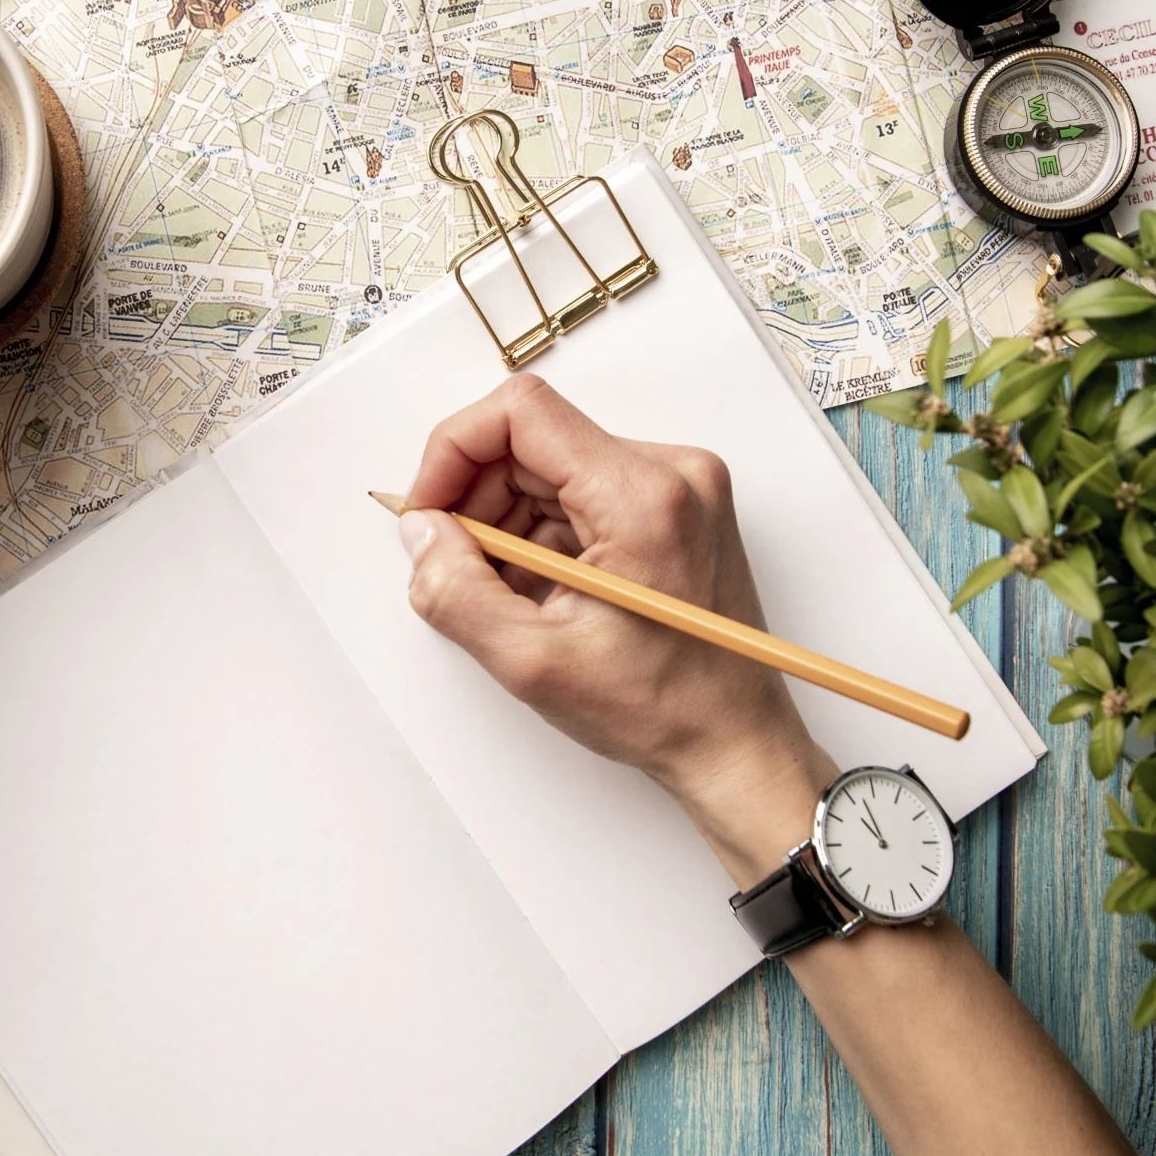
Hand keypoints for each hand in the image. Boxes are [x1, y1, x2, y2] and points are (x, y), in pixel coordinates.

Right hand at [400, 375, 833, 883]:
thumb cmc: (663, 708)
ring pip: (552, 466)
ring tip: (501, 590)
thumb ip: (456, 591)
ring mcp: (679, 485)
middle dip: (476, 497)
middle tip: (454, 564)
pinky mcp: (676, 504)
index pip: (523, 413)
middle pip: (533, 441)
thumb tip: (419, 533)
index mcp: (643, 497)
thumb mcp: (533, 662)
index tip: (429, 507)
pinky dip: (542, 532)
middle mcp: (672, 472)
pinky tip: (536, 588)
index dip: (454, 450)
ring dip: (507, 520)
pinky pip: (581, 490)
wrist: (736, 742)